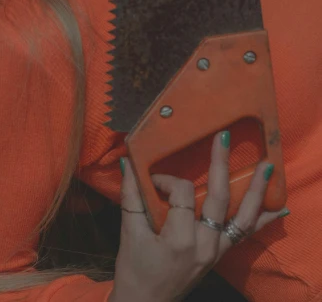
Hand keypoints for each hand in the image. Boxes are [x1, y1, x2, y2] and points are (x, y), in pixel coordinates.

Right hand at [109, 131, 288, 301]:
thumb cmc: (135, 270)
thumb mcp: (129, 232)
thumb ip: (131, 195)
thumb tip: (128, 162)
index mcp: (180, 238)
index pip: (180, 193)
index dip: (166, 180)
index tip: (151, 181)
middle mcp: (205, 244)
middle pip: (218, 197)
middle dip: (220, 163)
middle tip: (223, 137)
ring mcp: (217, 251)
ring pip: (243, 217)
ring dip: (257, 190)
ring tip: (268, 165)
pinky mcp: (221, 255)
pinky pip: (246, 235)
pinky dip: (263, 220)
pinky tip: (280, 208)